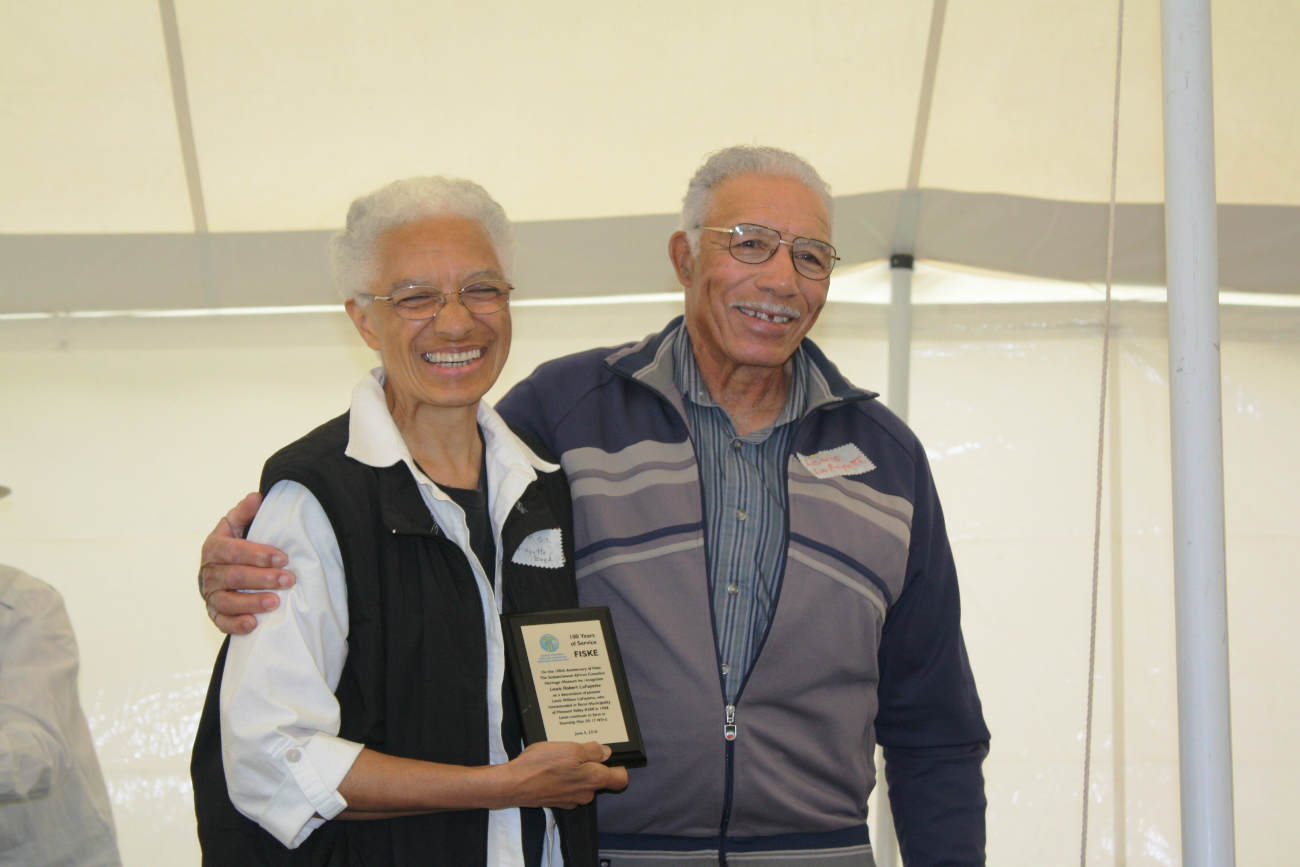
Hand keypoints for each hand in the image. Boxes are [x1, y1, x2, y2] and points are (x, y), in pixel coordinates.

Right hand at [199, 492, 294, 634]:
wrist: (216, 571)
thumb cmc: (233, 546)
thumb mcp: (236, 526)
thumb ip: (245, 513)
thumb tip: (257, 497)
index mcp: (214, 548)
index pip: (234, 551)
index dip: (258, 554)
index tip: (282, 558)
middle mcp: (209, 572)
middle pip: (234, 576)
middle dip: (262, 578)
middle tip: (289, 580)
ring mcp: (211, 594)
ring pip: (228, 601)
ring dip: (252, 602)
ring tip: (275, 602)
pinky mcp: (214, 613)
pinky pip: (222, 622)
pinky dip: (236, 624)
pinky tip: (254, 623)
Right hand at [500, 741, 628, 808]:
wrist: (514, 785)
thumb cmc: (541, 766)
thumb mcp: (570, 749)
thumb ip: (592, 751)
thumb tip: (605, 752)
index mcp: (593, 780)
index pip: (620, 779)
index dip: (619, 766)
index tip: (610, 755)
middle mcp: (585, 793)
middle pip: (599, 779)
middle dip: (593, 764)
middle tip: (579, 748)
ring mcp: (571, 799)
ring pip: (582, 782)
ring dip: (576, 769)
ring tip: (562, 755)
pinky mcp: (557, 800)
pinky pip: (568, 786)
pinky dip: (563, 777)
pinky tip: (552, 767)